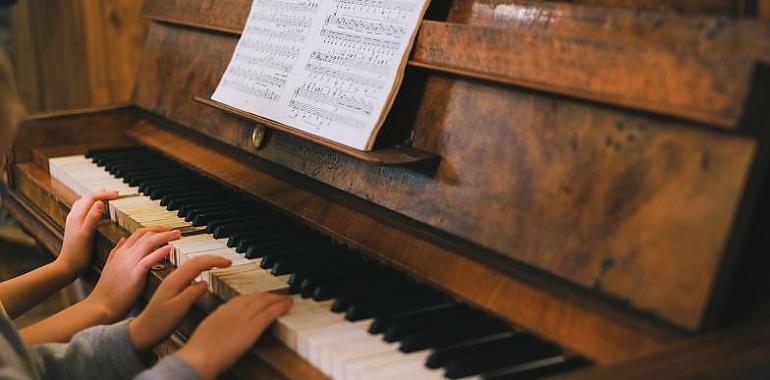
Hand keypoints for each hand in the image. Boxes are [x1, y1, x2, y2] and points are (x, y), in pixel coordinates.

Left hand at [57, 190, 118, 274]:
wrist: (68, 266)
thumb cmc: (78, 253)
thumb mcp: (87, 234)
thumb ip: (92, 217)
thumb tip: (100, 203)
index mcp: (77, 216)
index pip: (91, 198)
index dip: (105, 194)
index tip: (117, 195)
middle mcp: (74, 216)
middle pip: (87, 198)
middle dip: (101, 194)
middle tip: (114, 195)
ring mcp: (73, 221)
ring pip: (84, 203)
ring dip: (95, 199)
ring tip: (105, 198)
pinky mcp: (75, 227)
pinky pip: (83, 210)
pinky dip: (91, 206)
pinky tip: (96, 211)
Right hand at [84, 227, 180, 321]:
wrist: (100, 306)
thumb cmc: (106, 290)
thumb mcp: (109, 266)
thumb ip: (116, 251)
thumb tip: (122, 238)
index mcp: (120, 252)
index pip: (138, 233)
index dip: (154, 229)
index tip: (165, 229)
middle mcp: (125, 254)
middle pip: (145, 234)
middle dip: (162, 230)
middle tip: (176, 232)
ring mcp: (129, 263)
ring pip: (148, 242)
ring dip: (165, 236)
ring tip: (177, 236)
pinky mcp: (135, 274)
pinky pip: (148, 260)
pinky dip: (159, 252)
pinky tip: (170, 248)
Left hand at [128, 256, 231, 352]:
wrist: (142, 331)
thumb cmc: (159, 323)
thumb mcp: (178, 309)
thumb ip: (192, 294)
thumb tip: (205, 283)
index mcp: (174, 281)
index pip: (198, 263)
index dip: (215, 260)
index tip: (228, 263)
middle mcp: (172, 278)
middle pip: (194, 260)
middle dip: (213, 258)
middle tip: (227, 261)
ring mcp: (171, 282)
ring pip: (191, 264)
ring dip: (206, 261)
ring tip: (218, 264)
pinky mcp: (171, 288)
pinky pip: (188, 272)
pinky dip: (199, 268)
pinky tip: (202, 273)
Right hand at [176, 292, 292, 379]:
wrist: (199, 357)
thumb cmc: (198, 353)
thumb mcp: (206, 334)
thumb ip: (216, 328)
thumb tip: (220, 333)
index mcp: (221, 311)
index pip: (241, 299)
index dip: (254, 297)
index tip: (261, 297)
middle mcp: (233, 310)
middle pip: (255, 297)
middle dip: (268, 295)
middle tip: (278, 296)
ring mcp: (244, 317)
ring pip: (265, 301)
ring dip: (278, 298)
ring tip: (287, 299)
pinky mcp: (252, 326)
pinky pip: (270, 312)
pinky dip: (281, 306)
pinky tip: (288, 305)